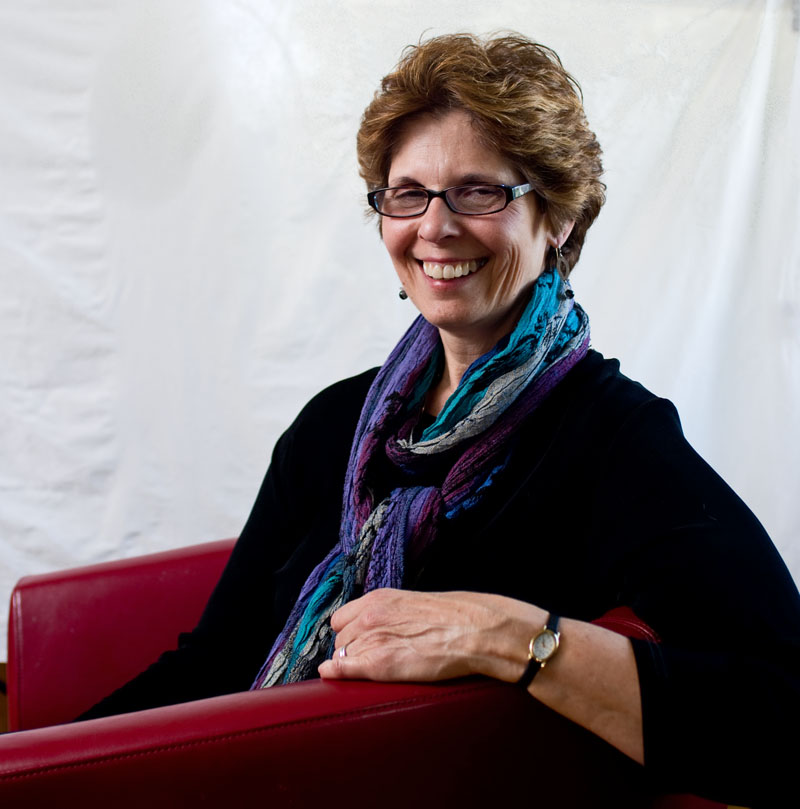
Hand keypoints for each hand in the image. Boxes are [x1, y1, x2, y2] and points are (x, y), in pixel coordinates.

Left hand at [317, 588, 544, 682]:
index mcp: (378, 599)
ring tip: (375, 670)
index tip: (355, 642)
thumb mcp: (414, 604)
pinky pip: (341, 669)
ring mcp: (372, 639)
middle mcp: (369, 616)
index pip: (340, 618)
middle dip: (350, 650)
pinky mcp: (379, 664)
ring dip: (353, 664)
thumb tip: (385, 628)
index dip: (347, 633)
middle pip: (340, 640)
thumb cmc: (453, 618)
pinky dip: (334, 675)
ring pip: (342, 656)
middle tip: (370, 660)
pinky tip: (332, 677)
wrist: (473, 630)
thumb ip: (391, 613)